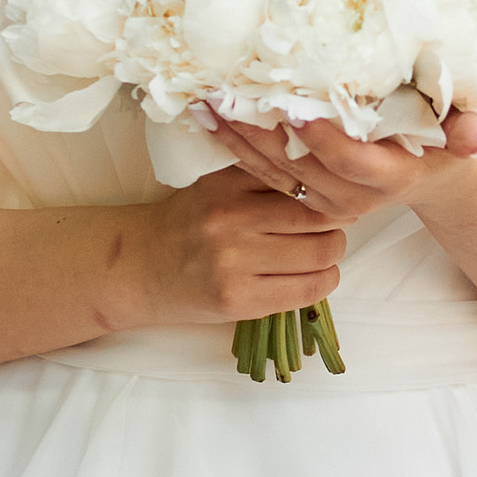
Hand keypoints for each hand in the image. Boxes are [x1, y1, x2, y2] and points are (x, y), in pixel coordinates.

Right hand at [136, 165, 351, 326]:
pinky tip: (314, 275)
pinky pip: (307, 291)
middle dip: (337, 223)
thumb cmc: (188, 223)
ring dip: (332, 254)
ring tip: (322, 251)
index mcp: (227, 183)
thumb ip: (264, 176)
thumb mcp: (217, 184)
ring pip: (320, 255)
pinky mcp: (239, 301)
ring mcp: (234, 264)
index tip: (334, 196)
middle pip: (319, 218)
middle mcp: (230, 220)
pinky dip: (323, 282)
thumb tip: (330, 175)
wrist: (140, 267)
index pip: (303, 181)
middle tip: (333, 225)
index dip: (329, 190)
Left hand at [197, 103, 476, 227]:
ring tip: (206, 103)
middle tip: (230, 96)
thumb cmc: (447, 143)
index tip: (294, 108)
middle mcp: (352, 196)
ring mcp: (324, 200)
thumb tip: (473, 137)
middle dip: (262, 133)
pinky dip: (235, 146)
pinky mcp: (304, 195)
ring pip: (274, 172)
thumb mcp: (464, 134)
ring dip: (238, 138)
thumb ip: (467, 133)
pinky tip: (208, 118)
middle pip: (300, 166)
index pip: (350, 161)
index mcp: (389, 177)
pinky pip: (263, 173)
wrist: (435, 177)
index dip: (322, 138)